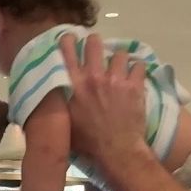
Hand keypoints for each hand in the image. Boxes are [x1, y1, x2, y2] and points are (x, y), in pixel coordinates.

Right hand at [58, 33, 150, 175]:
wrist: (116, 150)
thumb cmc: (87, 142)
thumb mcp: (65, 121)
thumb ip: (60, 102)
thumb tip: (52, 93)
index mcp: (74, 85)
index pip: (67, 51)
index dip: (69, 40)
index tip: (72, 40)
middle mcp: (93, 76)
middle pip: (94, 42)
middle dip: (96, 44)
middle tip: (97, 52)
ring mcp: (116, 79)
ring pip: (119, 53)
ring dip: (119, 60)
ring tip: (120, 69)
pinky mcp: (134, 85)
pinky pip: (139, 65)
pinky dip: (137, 70)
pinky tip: (135, 77)